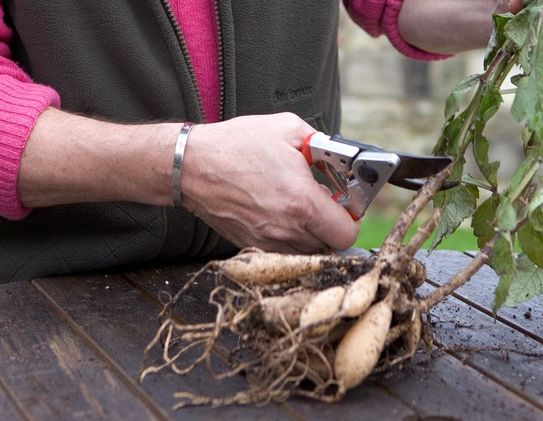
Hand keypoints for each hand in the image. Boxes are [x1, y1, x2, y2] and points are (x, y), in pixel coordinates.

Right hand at [180, 113, 359, 252]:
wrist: (191, 166)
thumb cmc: (236, 145)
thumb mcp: (288, 129)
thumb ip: (322, 145)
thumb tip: (340, 157)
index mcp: (300, 200)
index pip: (346, 232)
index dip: (351, 219)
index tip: (344, 205)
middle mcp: (286, 228)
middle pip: (330, 246)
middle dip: (332, 226)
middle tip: (323, 204)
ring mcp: (267, 241)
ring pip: (308, 252)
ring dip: (312, 234)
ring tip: (300, 209)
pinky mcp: (252, 245)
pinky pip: (284, 252)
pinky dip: (289, 238)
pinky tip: (280, 215)